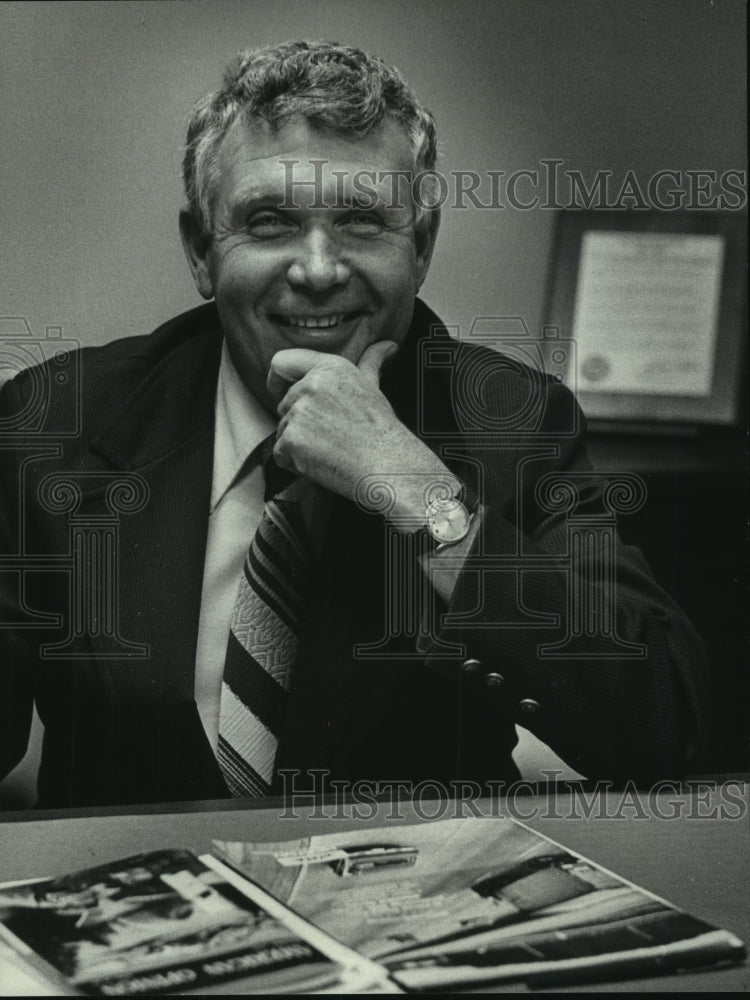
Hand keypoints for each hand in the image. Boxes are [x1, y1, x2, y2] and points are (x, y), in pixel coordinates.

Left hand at [267, 341, 461, 524]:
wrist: (385, 465)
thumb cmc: (380, 430)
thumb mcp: (373, 387)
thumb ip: (371, 362)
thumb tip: (387, 346)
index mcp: (329, 368)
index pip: (282, 362)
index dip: (276, 379)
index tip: (280, 391)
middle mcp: (310, 385)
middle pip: (283, 404)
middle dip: (299, 421)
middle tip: (328, 433)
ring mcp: (298, 413)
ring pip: (282, 430)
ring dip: (298, 443)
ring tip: (329, 448)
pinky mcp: (291, 440)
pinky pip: (279, 454)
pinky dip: (294, 462)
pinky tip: (320, 461)